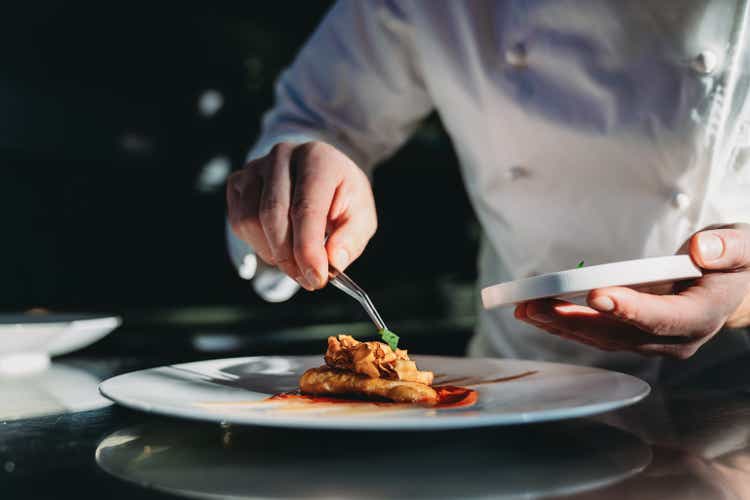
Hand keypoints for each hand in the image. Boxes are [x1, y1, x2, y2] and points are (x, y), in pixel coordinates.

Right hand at [226, 141, 376, 290]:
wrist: (320, 176)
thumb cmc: (342, 198)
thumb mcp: (361, 216)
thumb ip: (351, 239)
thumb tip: (333, 261)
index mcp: (318, 158)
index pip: (306, 208)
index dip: (308, 248)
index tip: (317, 278)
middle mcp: (282, 155)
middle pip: (272, 215)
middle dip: (289, 257)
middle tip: (308, 279)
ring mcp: (255, 166)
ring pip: (250, 221)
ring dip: (273, 253)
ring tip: (296, 262)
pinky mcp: (238, 181)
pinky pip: (238, 222)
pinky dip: (257, 244)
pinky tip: (278, 246)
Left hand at [515, 224, 749, 358]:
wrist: (732, 286)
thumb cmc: (732, 262)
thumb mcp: (740, 247)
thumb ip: (726, 249)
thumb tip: (702, 249)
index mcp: (701, 316)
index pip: (663, 317)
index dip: (629, 309)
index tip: (596, 294)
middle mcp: (674, 338)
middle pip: (619, 334)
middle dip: (573, 320)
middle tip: (533, 305)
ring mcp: (651, 341)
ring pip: (600, 338)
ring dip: (560, 324)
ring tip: (523, 308)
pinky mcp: (633, 337)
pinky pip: (596, 334)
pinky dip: (565, 323)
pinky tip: (537, 311)